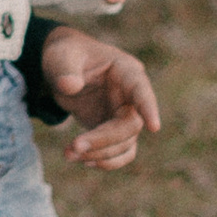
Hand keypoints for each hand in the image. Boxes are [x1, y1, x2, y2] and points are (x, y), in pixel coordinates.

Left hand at [40, 24, 161, 171]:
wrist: (61, 69)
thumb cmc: (66, 56)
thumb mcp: (61, 56)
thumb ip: (65, 69)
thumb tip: (70, 86)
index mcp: (125, 71)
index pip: (141, 90)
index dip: (149, 108)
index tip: (155, 127)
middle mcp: (131, 96)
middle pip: (130, 126)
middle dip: (103, 140)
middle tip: (74, 145)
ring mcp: (124, 115)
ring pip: (125, 144)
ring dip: (99, 154)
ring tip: (68, 154)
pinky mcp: (114, 130)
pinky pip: (119, 152)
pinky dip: (103, 160)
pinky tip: (82, 160)